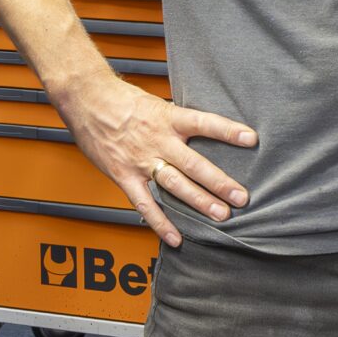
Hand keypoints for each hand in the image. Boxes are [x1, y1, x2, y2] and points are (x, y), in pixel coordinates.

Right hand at [53, 70, 256, 247]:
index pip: (205, 123)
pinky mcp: (124, 175)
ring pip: (175, 185)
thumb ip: (176, 121)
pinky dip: (161, 223)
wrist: (86, 98)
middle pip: (195, 164)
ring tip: (221, 216)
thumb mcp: (156, 104)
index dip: (228, 131)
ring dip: (199, 202)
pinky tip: (176, 238)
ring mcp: (141, 160)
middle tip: (242, 198)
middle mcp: (158, 141)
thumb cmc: (121, 99)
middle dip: (220, 182)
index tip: (251, 139)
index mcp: (169, 119)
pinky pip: (145, 203)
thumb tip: (201, 131)